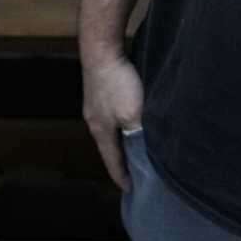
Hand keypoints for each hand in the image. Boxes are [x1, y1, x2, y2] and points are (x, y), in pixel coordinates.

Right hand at [80, 48, 144, 191]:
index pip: (112, 163)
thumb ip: (139, 136)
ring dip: (122, 142)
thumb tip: (146, 154)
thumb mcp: (133, 115)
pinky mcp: (98, 91)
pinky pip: (110, 117)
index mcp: (101, 132)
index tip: (133, 191)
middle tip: (136, 172)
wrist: (101, 49)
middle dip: (122, 161)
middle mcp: (94, 121)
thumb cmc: (118, 83)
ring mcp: (94, 106)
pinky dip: (120, 125)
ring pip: (110, 132)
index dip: (123, 178)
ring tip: (134, 149)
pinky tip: (128, 121)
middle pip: (109, 148)